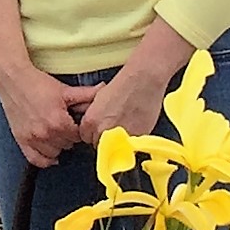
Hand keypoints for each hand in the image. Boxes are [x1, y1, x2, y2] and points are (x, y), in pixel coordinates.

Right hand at [0, 60, 87, 169]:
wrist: (13, 79)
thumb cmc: (37, 83)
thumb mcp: (64, 90)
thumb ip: (86, 95)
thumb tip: (103, 90)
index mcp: (58, 121)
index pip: (78, 136)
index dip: (79, 128)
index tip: (75, 122)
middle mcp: (45, 133)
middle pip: (68, 145)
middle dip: (69, 136)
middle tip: (65, 124)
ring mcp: (32, 138)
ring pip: (55, 153)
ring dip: (57, 145)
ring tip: (56, 132)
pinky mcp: (21, 140)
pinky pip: (36, 160)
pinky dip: (45, 159)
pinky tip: (49, 151)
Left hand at [75, 19, 194, 150]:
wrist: (143, 80)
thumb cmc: (123, 85)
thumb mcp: (98, 100)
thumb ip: (95, 118)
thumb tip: (97, 127)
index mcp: (90, 122)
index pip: (86, 137)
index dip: (93, 132)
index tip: (99, 129)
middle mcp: (103, 132)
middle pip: (99, 144)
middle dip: (104, 138)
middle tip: (113, 126)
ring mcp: (119, 138)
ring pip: (114, 148)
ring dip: (118, 142)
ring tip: (125, 125)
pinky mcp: (136, 139)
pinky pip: (130, 145)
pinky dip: (132, 139)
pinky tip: (135, 125)